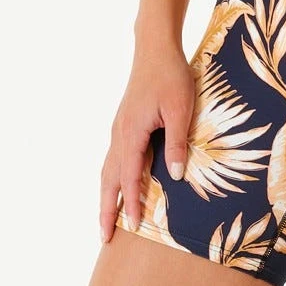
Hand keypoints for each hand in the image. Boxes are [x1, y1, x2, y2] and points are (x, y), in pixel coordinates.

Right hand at [98, 40, 194, 245]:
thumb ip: (178, 142)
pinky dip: (111, 177)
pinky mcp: (124, 122)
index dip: (131, 201)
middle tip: (104, 237)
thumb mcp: (181, 108)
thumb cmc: (171, 75)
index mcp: (133, 132)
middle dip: (106, 208)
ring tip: (105, 218)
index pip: (130, 175)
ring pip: (108, 168)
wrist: (155, 48)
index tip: (131, 226)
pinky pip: (113, 156)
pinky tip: (116, 183)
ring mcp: (119, 127)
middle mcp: (120, 133)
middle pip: (109, 178)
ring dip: (105, 195)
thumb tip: (176, 176)